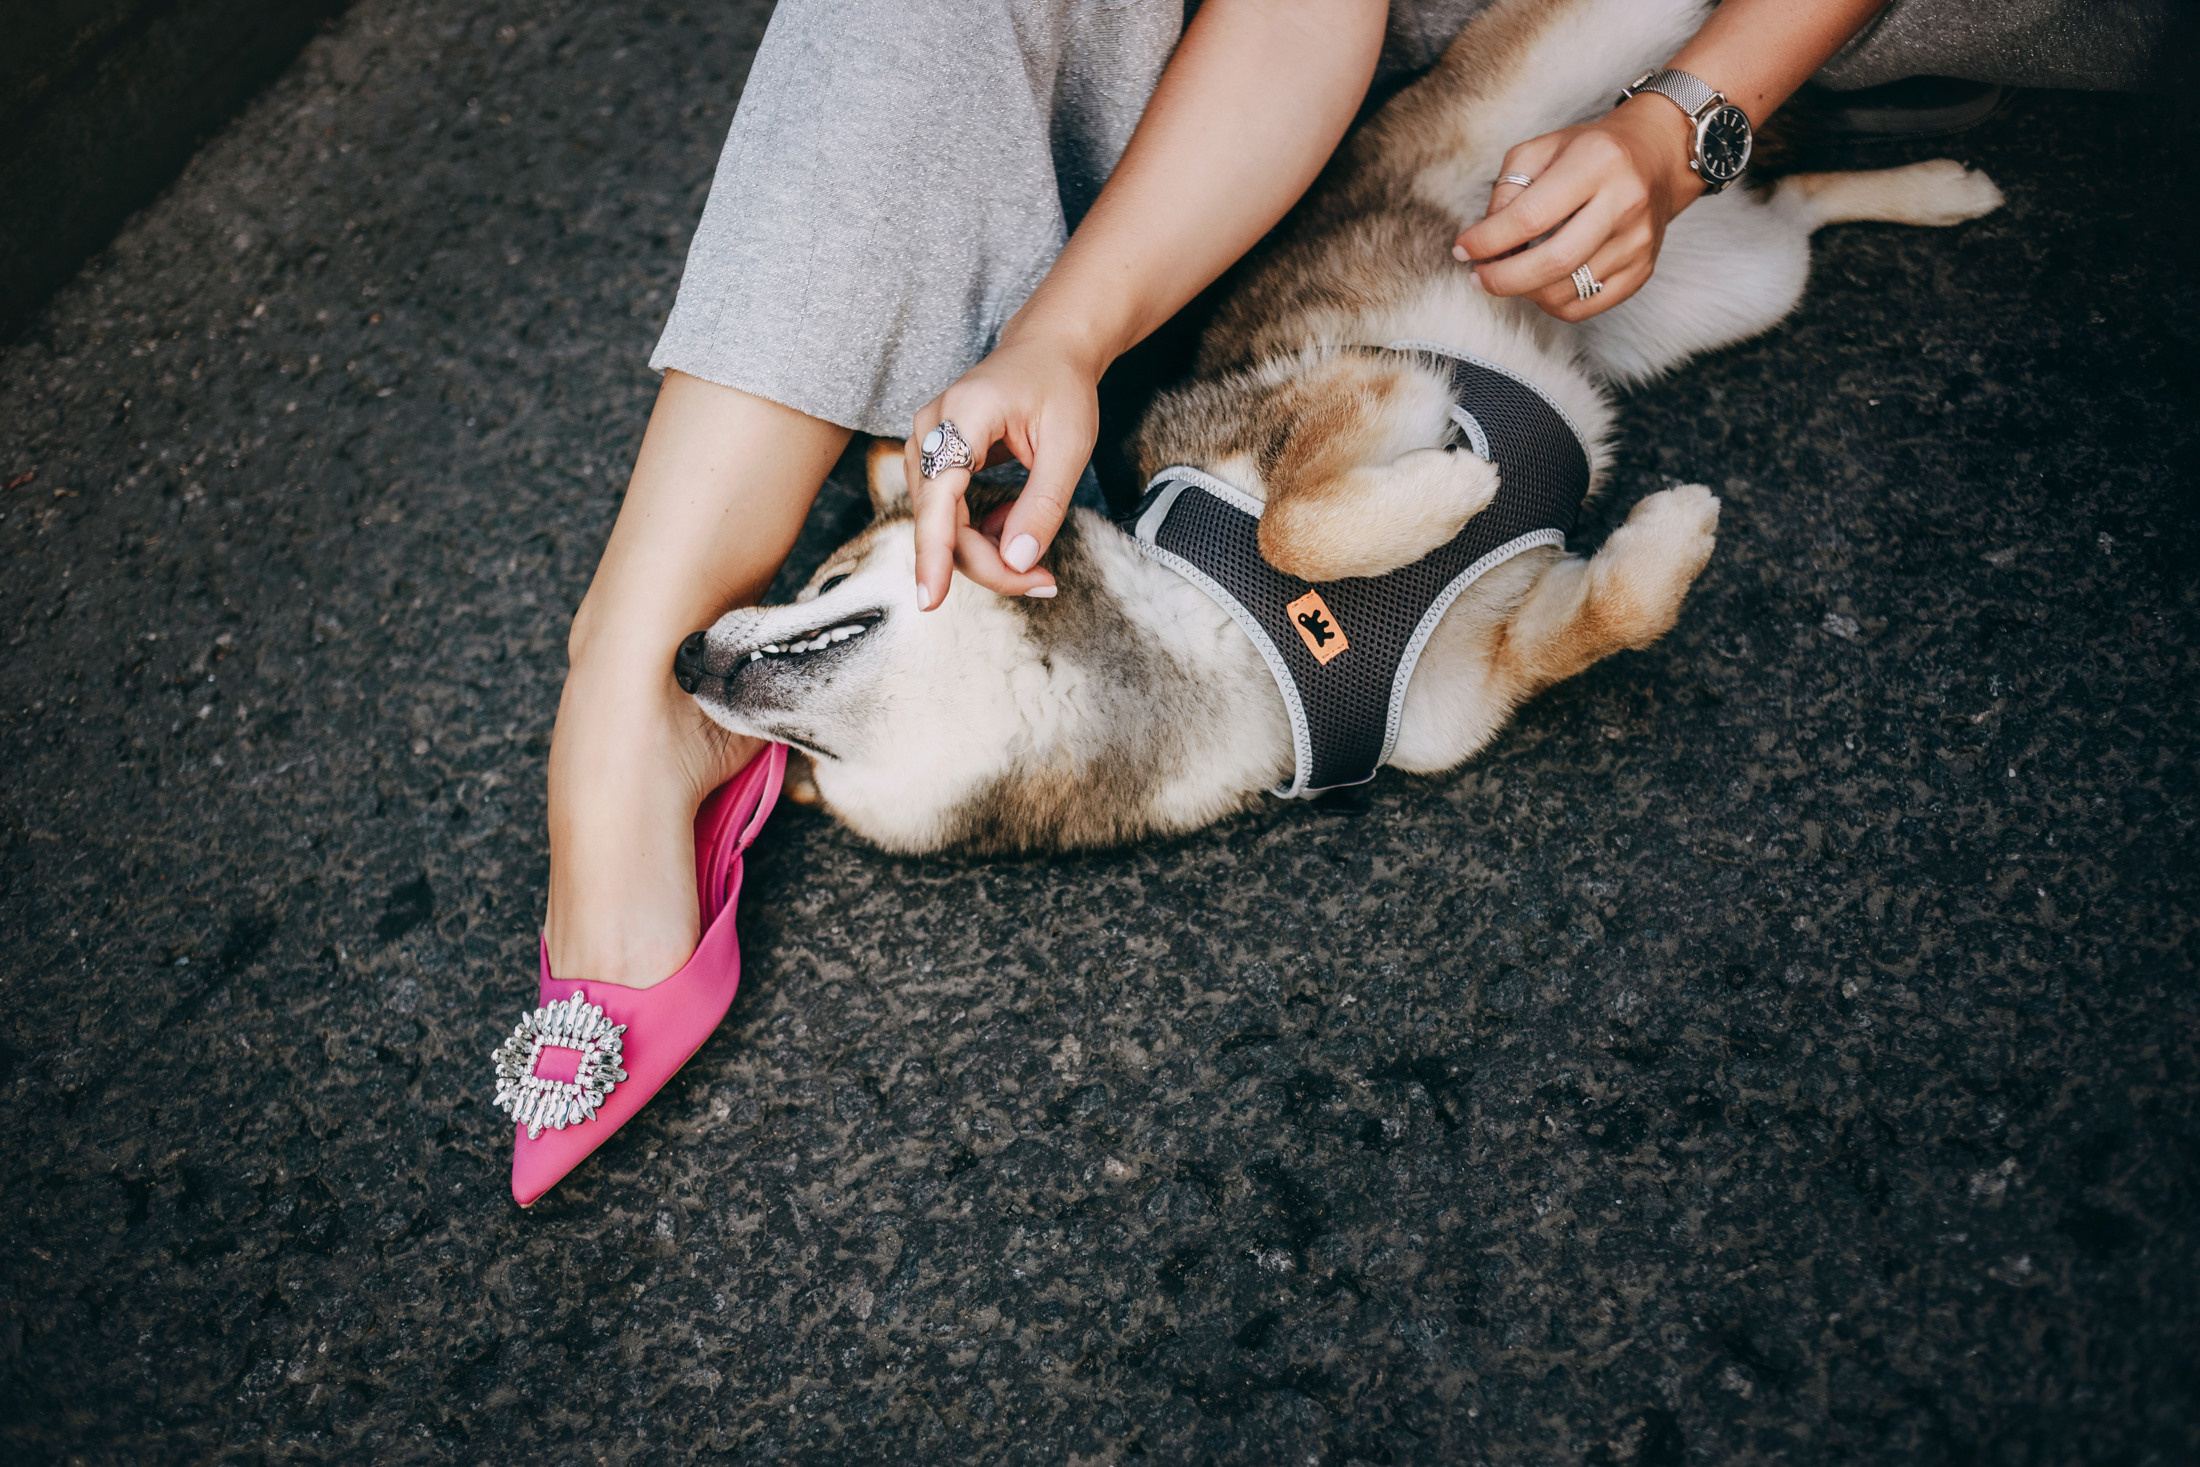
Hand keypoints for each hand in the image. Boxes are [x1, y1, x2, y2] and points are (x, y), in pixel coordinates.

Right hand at [906, 326, 1103, 609]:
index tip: (930, 600)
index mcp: (964, 415)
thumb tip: (1019, 561)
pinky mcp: (932, 462)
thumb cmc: (1060, 386)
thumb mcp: (1069, 445)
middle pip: (940, 522)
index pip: (940, 495)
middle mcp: (930, 429)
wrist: (1047, 349)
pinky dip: (981, 536)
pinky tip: (1016, 528)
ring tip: (1037, 562)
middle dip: (989, 564)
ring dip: (985, 555)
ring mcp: (924, 445)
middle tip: (1044, 583)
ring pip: (941, 526)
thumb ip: (1043, 504)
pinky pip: (947, 516)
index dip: (933, 552)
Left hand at [1452, 94, 1703, 321]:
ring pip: (1566, 291)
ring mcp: (1637, 241)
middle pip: (1552, 263)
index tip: (1462, 249)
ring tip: (1510, 274)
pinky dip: (1552, 304)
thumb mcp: (1544, 149)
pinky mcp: (1643, 270)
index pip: (1530, 217)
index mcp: (1597, 163)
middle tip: (1478, 276)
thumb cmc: (1591, 151)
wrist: (1658, 157)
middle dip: (1502, 279)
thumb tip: (1485, 240)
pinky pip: (1586, 307)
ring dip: (1525, 291)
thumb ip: (1508, 188)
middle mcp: (1623, 203)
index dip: (1487, 241)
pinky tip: (1540, 285)